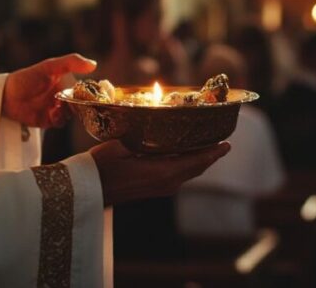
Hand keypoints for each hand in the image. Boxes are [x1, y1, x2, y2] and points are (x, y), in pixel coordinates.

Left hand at [2, 54, 96, 127]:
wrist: (4, 96)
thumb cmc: (26, 77)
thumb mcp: (49, 66)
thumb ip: (71, 62)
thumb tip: (94, 64)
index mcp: (65, 82)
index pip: (83, 89)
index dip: (87, 93)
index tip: (89, 94)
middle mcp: (62, 96)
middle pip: (79, 104)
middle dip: (78, 105)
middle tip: (73, 103)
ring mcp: (55, 108)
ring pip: (71, 114)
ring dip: (67, 112)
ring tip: (58, 107)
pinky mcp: (48, 120)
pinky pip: (60, 123)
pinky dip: (59, 119)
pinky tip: (52, 113)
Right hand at [89, 140, 230, 206]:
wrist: (88, 191)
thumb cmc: (101, 166)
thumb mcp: (121, 145)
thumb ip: (143, 136)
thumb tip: (157, 124)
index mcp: (163, 172)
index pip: (196, 161)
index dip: (213, 152)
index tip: (227, 143)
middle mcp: (167, 183)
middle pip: (196, 167)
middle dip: (210, 155)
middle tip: (223, 142)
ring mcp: (161, 188)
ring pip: (188, 172)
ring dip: (200, 160)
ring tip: (209, 147)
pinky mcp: (154, 188)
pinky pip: (179, 175)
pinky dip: (188, 164)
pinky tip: (186, 155)